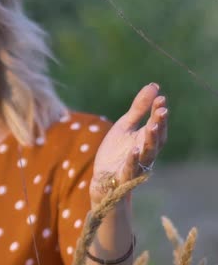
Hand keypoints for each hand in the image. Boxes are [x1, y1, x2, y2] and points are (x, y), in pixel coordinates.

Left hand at [90, 83, 167, 205]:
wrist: (103, 178)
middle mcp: (145, 152)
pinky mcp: (124, 177)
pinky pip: (130, 169)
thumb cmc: (116, 151)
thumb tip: (154, 86)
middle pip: (156, 139)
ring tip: (151, 127)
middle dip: (159, 125)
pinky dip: (133, 161)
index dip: (159, 113)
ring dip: (150, 141)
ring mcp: (136, 165)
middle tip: (161, 111)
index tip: (160, 98)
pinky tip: (133, 150)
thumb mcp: (125, 126)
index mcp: (146, 139)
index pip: (156, 125)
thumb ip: (138, 109)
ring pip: (147, 154)